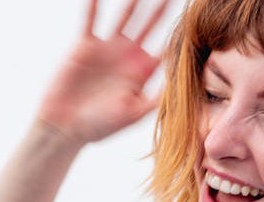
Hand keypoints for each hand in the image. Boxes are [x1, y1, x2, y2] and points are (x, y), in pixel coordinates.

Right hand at [35, 0, 169, 143]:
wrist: (66, 126)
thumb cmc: (100, 126)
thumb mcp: (134, 114)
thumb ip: (156, 99)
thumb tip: (181, 88)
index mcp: (143, 73)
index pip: (166, 49)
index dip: (180, 37)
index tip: (196, 22)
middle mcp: (127, 57)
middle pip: (148, 27)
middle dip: (160, 11)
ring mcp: (107, 49)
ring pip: (123, 20)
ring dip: (132, 4)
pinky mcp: (85, 46)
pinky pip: (91, 21)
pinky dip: (94, 7)